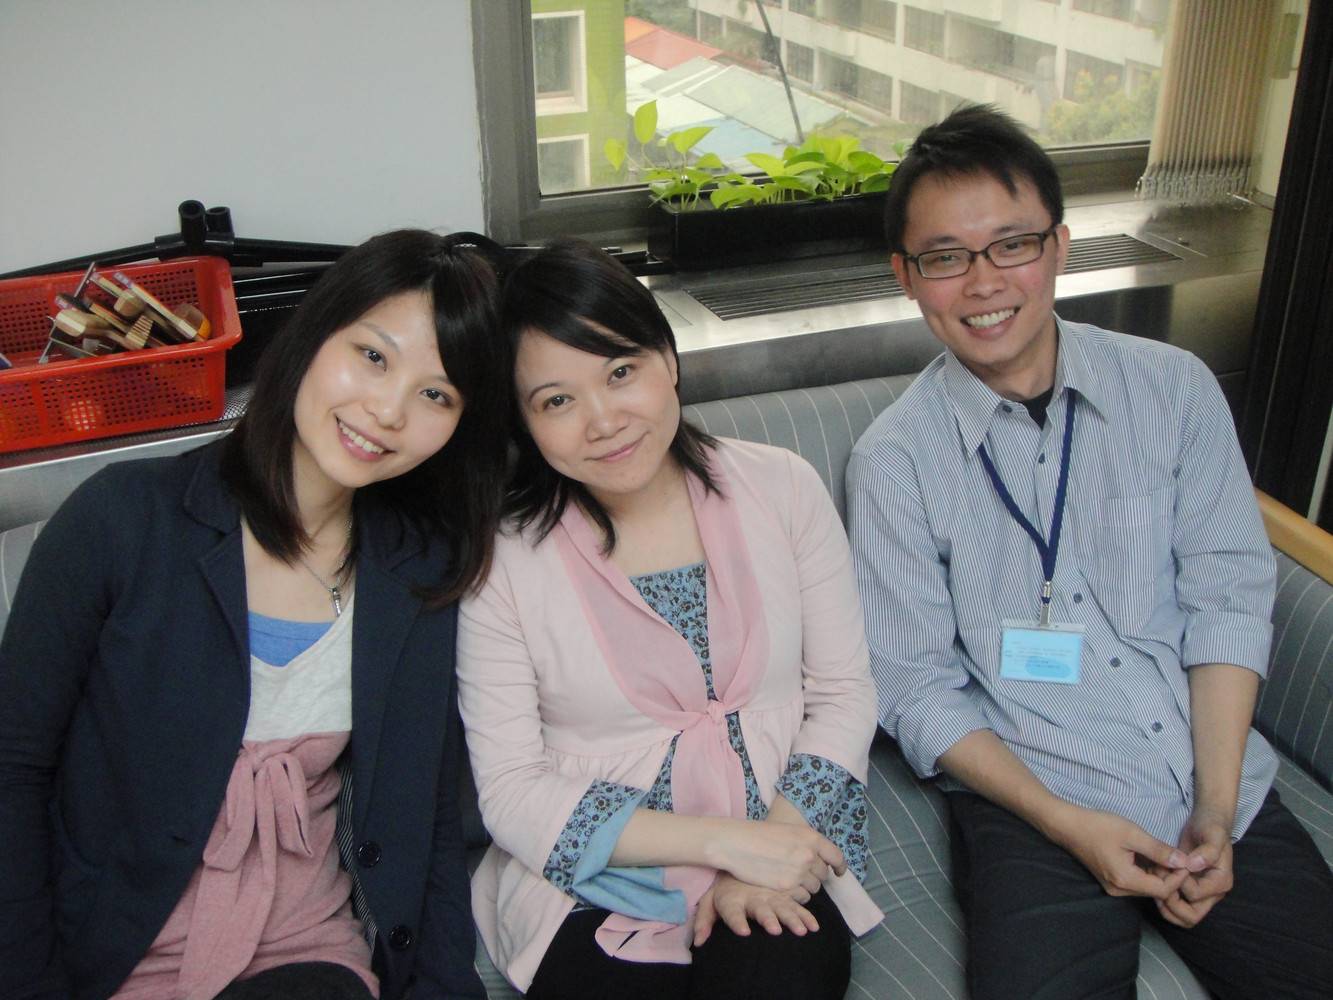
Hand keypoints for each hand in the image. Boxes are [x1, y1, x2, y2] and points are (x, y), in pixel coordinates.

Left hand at [693, 872, 819, 945]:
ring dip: (792, 918)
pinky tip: (814, 927)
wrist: (739, 852)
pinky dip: (805, 915)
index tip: (743, 932)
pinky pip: (797, 904)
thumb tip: (698, 942)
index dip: (737, 921)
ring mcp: (770, 894)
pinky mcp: (783, 893)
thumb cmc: (725, 887)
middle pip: (761, 909)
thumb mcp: (710, 899)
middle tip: (775, 930)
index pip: (732, 912)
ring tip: (801, 930)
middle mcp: (753, 896)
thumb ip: (703, 919)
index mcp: (732, 899)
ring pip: (782, 906)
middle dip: (768, 919)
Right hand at [708, 817, 844, 895]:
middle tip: (802, 873)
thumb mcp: (788, 831)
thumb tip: (818, 856)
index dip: (839, 866)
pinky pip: (801, 896)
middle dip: (816, 875)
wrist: (735, 842)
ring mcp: (798, 871)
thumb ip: (804, 843)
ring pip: (813, 888)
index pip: (836, 856)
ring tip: (790, 879)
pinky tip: (783, 886)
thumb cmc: (757, 834)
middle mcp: (809, 854)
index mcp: (811, 837)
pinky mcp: (786, 886)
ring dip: (805, 886)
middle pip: (823, 874)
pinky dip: (795, 894)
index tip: (838, 872)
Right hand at [1053, 805, 1191, 900]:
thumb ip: (1159, 850)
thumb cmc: (1098, 826)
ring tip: (1161, 852)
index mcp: (1125, 880)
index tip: (1186, 861)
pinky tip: (1145, 854)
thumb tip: (1184, 862)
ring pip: (1146, 886)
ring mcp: (1113, 887)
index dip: (1178, 878)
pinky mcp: (1110, 881)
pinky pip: (1135, 881)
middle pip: (1155, 890)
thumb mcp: (1132, 833)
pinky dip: (1145, 871)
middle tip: (1174, 855)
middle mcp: (1119, 890)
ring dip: (1157, 872)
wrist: (1067, 825)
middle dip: (1169, 875)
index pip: (1163, 890)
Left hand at [1155, 808, 1232, 927]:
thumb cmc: (1211, 827)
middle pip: (1191, 916)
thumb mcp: (1212, 834)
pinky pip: (1175, 907)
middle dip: (1170, 903)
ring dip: (1164, 905)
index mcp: (1220, 882)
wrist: (1207, 822)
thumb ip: (1207, 851)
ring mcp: (1201, 894)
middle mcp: (1212, 893)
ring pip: (1181, 917)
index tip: (1168, 865)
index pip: (1195, 895)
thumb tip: (1193, 865)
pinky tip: (1153, 882)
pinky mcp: (1188, 891)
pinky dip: (1163, 901)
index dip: (1178, 883)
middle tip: (1156, 882)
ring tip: (1153, 883)